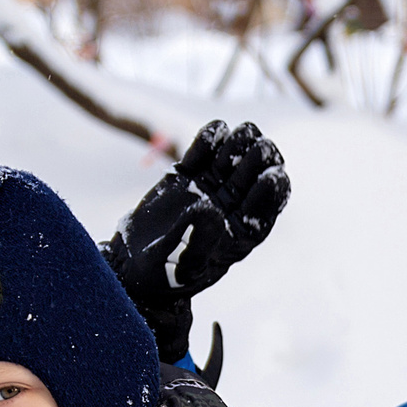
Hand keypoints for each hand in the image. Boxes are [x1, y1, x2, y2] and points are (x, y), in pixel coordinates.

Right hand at [104, 120, 289, 358]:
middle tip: (259, 145)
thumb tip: (209, 208)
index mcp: (241, 235)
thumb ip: (198, 241)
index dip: (272, 191)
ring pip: (233, 159)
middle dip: (259, 159)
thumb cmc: (164, 276)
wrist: (134, 265)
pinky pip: (204, 152)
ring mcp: (211, 189)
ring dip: (240, 143)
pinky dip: (210, 139)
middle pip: (254, 176)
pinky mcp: (189, 176)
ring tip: (240, 133)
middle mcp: (232, 208)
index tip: (272, 174)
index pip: (265, 208)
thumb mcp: (182, 267)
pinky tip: (217, 130)